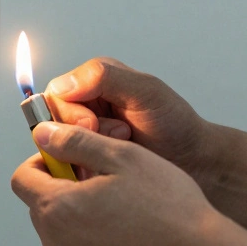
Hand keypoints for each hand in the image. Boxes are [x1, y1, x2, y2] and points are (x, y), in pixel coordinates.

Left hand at [11, 120, 219, 245]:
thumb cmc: (169, 208)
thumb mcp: (123, 157)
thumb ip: (75, 141)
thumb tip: (44, 134)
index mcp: (57, 208)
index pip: (22, 178)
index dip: (44, 160)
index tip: (70, 158)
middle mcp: (56, 245)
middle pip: (42, 206)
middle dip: (64, 189)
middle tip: (107, 182)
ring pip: (61, 234)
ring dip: (79, 218)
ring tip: (123, 211)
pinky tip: (129, 238)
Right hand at [44, 58, 213, 182]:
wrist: (193, 161)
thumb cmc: (175, 124)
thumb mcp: (145, 91)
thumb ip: (104, 77)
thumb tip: (63, 84)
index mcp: (94, 81)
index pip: (55, 94)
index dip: (68, 112)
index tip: (91, 124)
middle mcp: (87, 105)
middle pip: (53, 121)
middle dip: (81, 133)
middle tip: (116, 137)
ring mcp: (87, 135)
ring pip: (61, 146)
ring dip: (88, 151)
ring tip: (120, 150)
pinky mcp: (91, 159)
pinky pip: (71, 165)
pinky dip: (88, 168)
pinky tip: (110, 168)